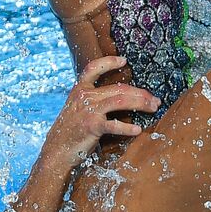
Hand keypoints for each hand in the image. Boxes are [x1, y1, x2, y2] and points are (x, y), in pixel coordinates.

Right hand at [40, 56, 160, 173]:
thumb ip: (92, 100)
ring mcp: (88, 110)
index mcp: (80, 89)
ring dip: (141, 103)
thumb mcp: (77, 108)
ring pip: (121, 100)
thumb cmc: (69, 131)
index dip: (109, 62)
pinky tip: (137, 130)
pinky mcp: (92, 126)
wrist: (55, 151)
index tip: (124, 60)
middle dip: (141, 93)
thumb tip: (119, 97)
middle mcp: (84, 96)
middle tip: (155, 100)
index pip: (93, 67)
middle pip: (119, 88)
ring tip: (153, 108)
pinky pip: (114, 124)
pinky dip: (128, 127)